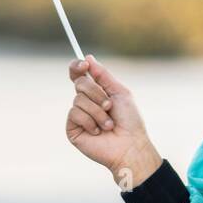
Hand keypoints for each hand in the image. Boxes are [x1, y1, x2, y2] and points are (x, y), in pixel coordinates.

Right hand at [65, 54, 161, 189]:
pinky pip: (74, 114)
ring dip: (98, 111)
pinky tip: (99, 131)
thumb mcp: (119, 93)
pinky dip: (90, 121)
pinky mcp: (72, 129)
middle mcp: (85, 102)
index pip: (79, 74)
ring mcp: (77, 116)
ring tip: (109, 124)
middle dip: (96, 93)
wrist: (130, 145)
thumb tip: (88, 57)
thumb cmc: (129, 120)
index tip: (84, 64)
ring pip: (78, 100)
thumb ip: (103, 76)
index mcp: (95, 92)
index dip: (77, 66)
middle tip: (109, 105)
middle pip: (79, 83)